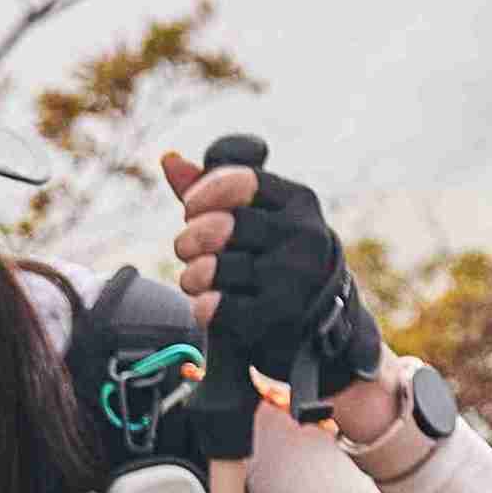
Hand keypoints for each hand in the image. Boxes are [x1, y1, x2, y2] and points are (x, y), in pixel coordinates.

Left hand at [162, 145, 386, 410]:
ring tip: (198, 281)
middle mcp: (306, 236)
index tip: (191, 209)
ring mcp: (297, 278)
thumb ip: (213, 192)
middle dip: (191, 238)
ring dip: (193, 276)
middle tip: (186, 250)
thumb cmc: (277, 265)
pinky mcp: (282, 317)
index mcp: (300, 203)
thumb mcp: (257, 221)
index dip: (204, 193)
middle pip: (224, 225)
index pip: (242, 180)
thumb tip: (169, 159)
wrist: (322, 332)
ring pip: (215, 267)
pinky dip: (204, 308)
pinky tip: (209, 306)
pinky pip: (218, 307)